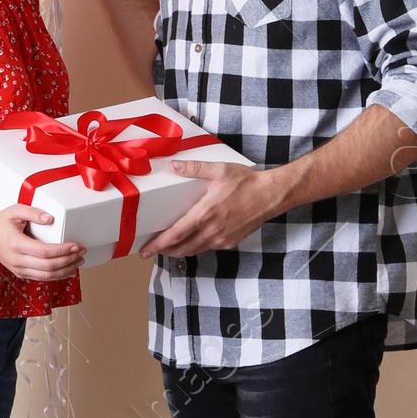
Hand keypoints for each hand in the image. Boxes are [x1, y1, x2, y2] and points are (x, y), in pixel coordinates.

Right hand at [0, 204, 85, 280]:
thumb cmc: (0, 223)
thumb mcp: (15, 210)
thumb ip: (33, 212)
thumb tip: (50, 218)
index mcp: (16, 244)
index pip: (44, 252)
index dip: (63, 250)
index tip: (76, 245)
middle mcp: (17, 260)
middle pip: (49, 266)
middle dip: (69, 260)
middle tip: (82, 252)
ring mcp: (19, 269)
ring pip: (47, 276)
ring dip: (66, 270)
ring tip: (79, 261)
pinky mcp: (22, 273)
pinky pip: (42, 278)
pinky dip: (58, 276)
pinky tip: (69, 270)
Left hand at [141, 160, 277, 258]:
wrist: (270, 196)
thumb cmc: (246, 183)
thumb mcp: (219, 170)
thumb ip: (194, 168)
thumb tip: (174, 166)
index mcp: (205, 213)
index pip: (176, 234)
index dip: (158, 244)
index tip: (146, 249)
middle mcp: (212, 230)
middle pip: (181, 248)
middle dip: (164, 251)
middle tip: (151, 249)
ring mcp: (221, 239)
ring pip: (194, 250)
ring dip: (179, 250)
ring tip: (168, 246)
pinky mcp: (229, 242)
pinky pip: (207, 247)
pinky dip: (195, 247)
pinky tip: (192, 240)